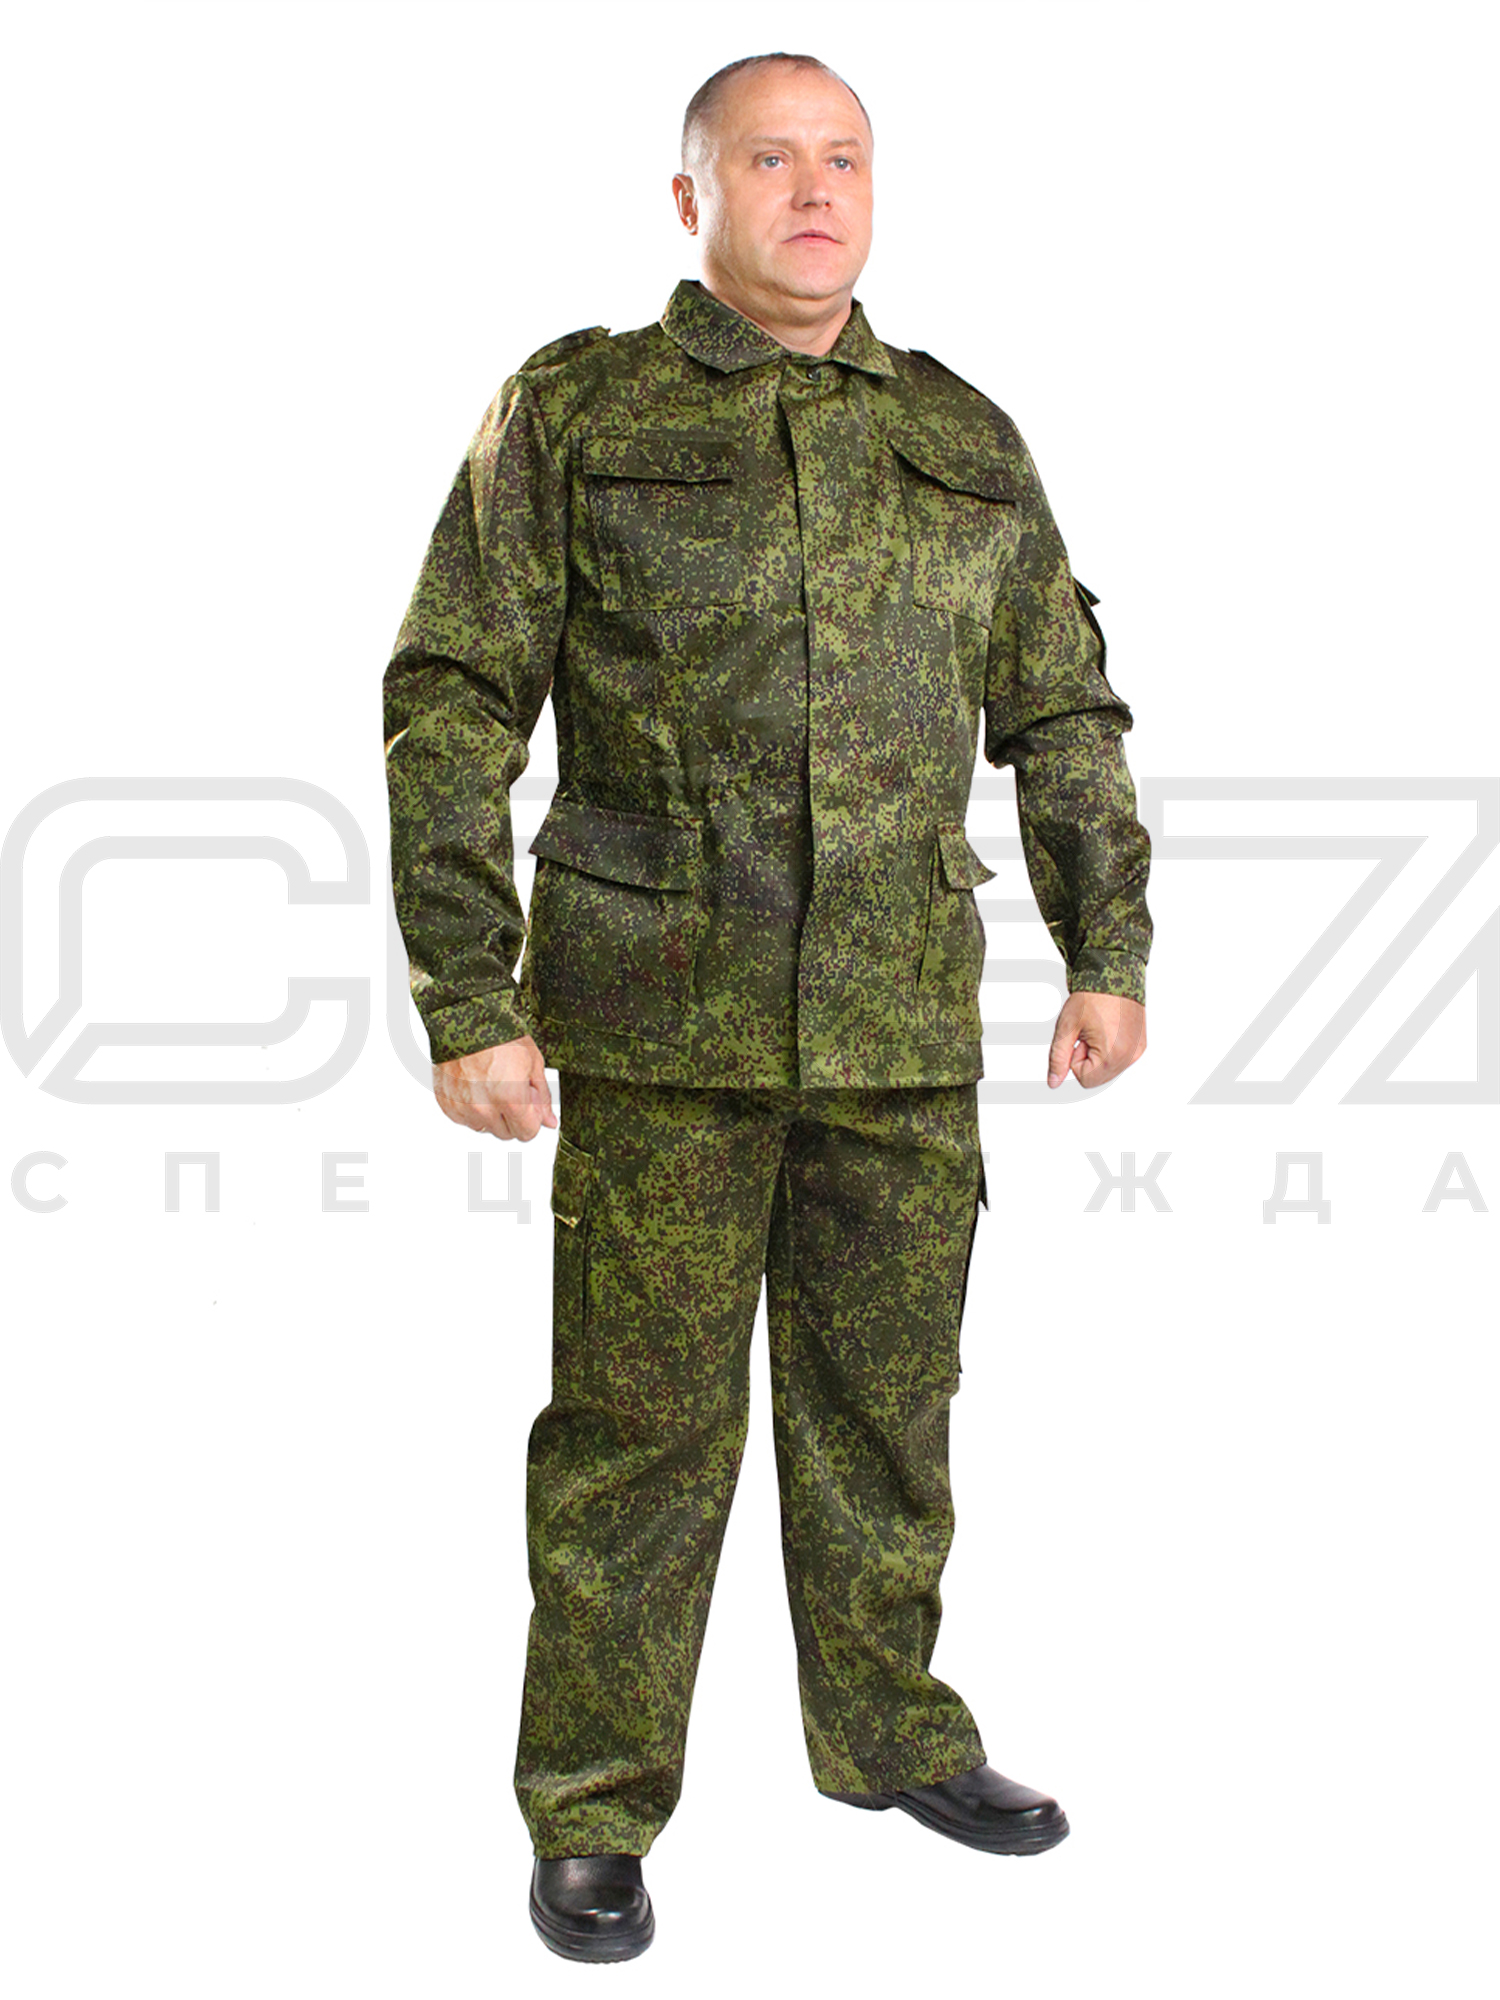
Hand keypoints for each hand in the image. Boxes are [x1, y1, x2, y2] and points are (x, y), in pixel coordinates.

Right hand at [432, 1034, 558, 1139]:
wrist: (466, 1018)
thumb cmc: (500, 1035)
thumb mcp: (533, 1063)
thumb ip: (542, 1098)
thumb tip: (549, 1122)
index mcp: (511, 1100)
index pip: (527, 1133)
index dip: (531, 1118)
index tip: (528, 1102)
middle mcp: (485, 1109)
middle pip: (506, 1133)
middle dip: (512, 1116)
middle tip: (509, 1089)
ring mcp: (463, 1108)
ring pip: (484, 1127)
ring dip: (490, 1113)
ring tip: (490, 1084)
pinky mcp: (447, 1104)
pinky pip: (464, 1118)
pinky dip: (470, 1107)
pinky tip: (474, 1085)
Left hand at [1046, 992, 1145, 1089]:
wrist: (1113, 974)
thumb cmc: (1091, 997)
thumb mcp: (1066, 1028)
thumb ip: (1058, 1059)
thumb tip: (1054, 1082)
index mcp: (1113, 1054)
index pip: (1084, 1079)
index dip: (1075, 1058)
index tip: (1080, 1037)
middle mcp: (1130, 1056)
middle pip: (1098, 1077)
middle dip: (1088, 1058)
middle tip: (1089, 1033)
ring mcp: (1138, 1051)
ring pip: (1109, 1070)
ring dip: (1100, 1054)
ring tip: (1099, 1029)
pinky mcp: (1141, 1045)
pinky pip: (1120, 1059)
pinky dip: (1111, 1049)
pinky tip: (1109, 1029)